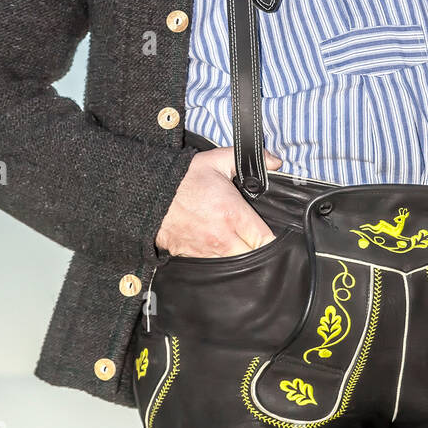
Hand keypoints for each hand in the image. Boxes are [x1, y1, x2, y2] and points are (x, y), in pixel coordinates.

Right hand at [155, 146, 283, 257]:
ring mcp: (207, 251)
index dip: (274, 240)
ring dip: (241, 259)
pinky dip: (220, 262)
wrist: (150, 194)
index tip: (272, 235)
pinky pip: (214, 268)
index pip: (265, 240)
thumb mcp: (218, 160)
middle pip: (254, 259)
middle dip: (258, 252)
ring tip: (240, 246)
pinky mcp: (192, 258)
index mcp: (233, 214)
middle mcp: (223, 237)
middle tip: (257, 240)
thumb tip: (277, 162)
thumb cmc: (184, 178)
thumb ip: (251, 159)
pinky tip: (221, 250)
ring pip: (235, 267)